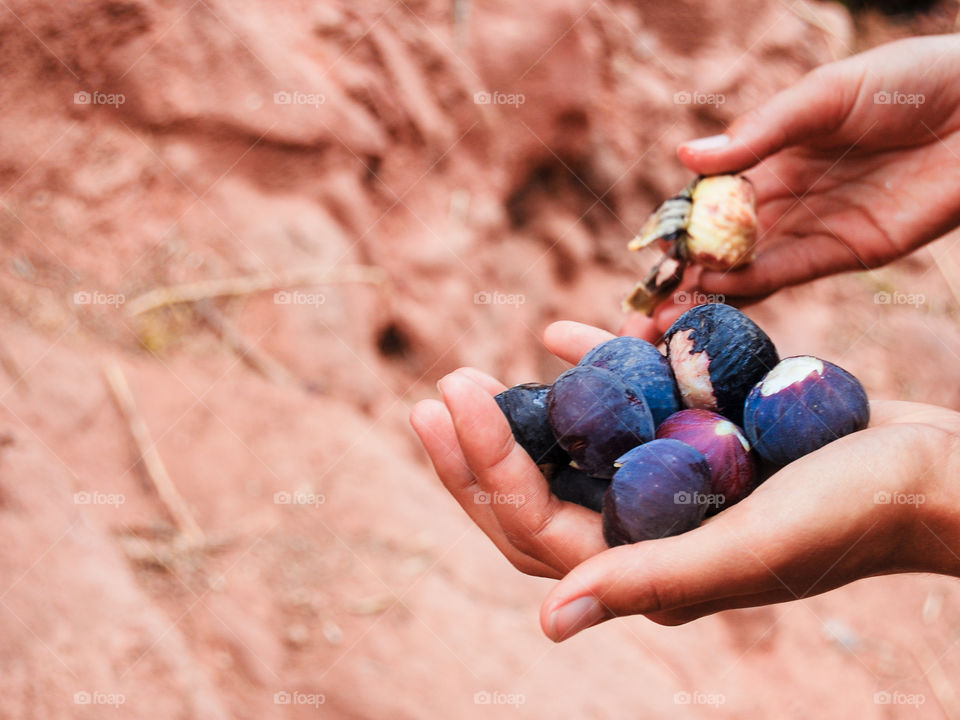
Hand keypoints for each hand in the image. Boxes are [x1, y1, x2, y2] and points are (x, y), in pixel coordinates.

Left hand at [411, 321, 959, 640]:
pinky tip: (557, 333)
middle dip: (477, 450)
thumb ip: (651, 579)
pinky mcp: (697, 436)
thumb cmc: (854, 512)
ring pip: (570, 451)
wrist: (934, 471)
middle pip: (535, 495)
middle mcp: (646, 528)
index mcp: (647, 566)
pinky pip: (627, 402)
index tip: (450, 397)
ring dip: (521, 413)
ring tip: (471, 374)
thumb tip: (550, 624)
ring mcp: (668, 481)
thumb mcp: (750, 548)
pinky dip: (592, 369)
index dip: (483, 466)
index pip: (534, 525)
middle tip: (434, 394)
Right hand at [626, 34, 959, 339]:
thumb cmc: (907, 82)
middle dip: (683, 273)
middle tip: (644, 303)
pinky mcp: (846, 251)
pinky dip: (752, 286)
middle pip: (722, 242)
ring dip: (709, 293)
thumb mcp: (824, 96)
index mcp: (770, 155)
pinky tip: (716, 295)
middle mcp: (785, 196)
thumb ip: (760, 133)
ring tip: (666, 317)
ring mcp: (813, 226)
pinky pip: (790, 272)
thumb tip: (685, 156)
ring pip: (748, 266)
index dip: (678, 226)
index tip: (646, 251)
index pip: (710, 198)